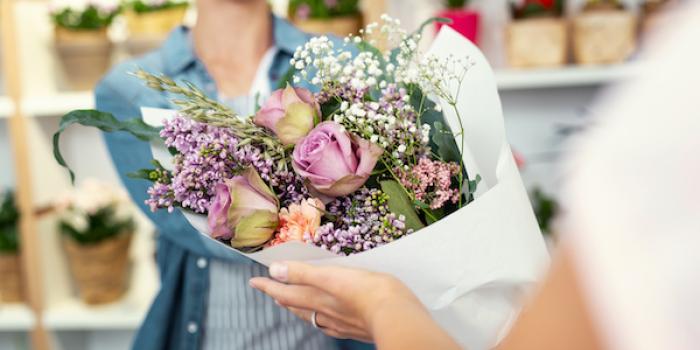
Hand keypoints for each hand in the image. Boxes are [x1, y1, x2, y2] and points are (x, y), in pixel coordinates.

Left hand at [249, 262, 419, 341]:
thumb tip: (275, 271)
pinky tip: (326, 320)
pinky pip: (330, 325)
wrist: (396, 316)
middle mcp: (324, 313)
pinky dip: (321, 319)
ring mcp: (340, 323)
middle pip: (296, 305)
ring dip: (299, 308)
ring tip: (292, 304)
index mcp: (317, 298)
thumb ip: (303, 273)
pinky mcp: (355, 328)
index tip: (254, 281)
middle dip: (282, 297)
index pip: (286, 291)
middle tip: (272, 291)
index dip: (269, 286)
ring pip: (312, 316)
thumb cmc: (367, 292)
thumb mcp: (333, 275)